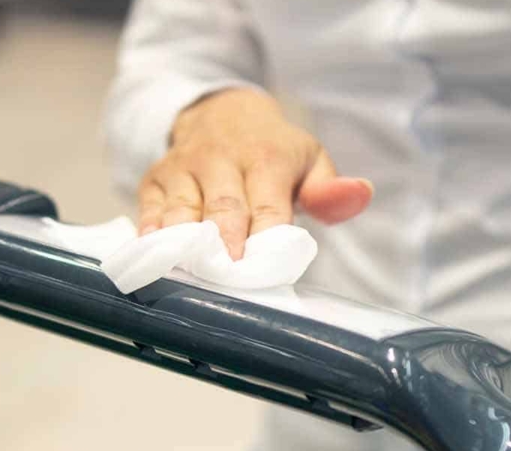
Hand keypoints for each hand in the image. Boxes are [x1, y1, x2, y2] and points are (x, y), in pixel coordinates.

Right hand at [141, 88, 372, 259]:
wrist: (220, 112)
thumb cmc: (272, 151)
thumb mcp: (310, 160)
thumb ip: (331, 190)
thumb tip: (361, 194)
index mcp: (266, 159)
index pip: (268, 206)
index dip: (267, 238)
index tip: (267, 270)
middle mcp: (221, 160)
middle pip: (223, 209)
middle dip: (226, 245)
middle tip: (230, 279)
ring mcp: (184, 169)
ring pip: (182, 210)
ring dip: (185, 245)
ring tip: (190, 276)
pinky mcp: (155, 179)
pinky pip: (149, 209)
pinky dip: (150, 233)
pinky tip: (151, 256)